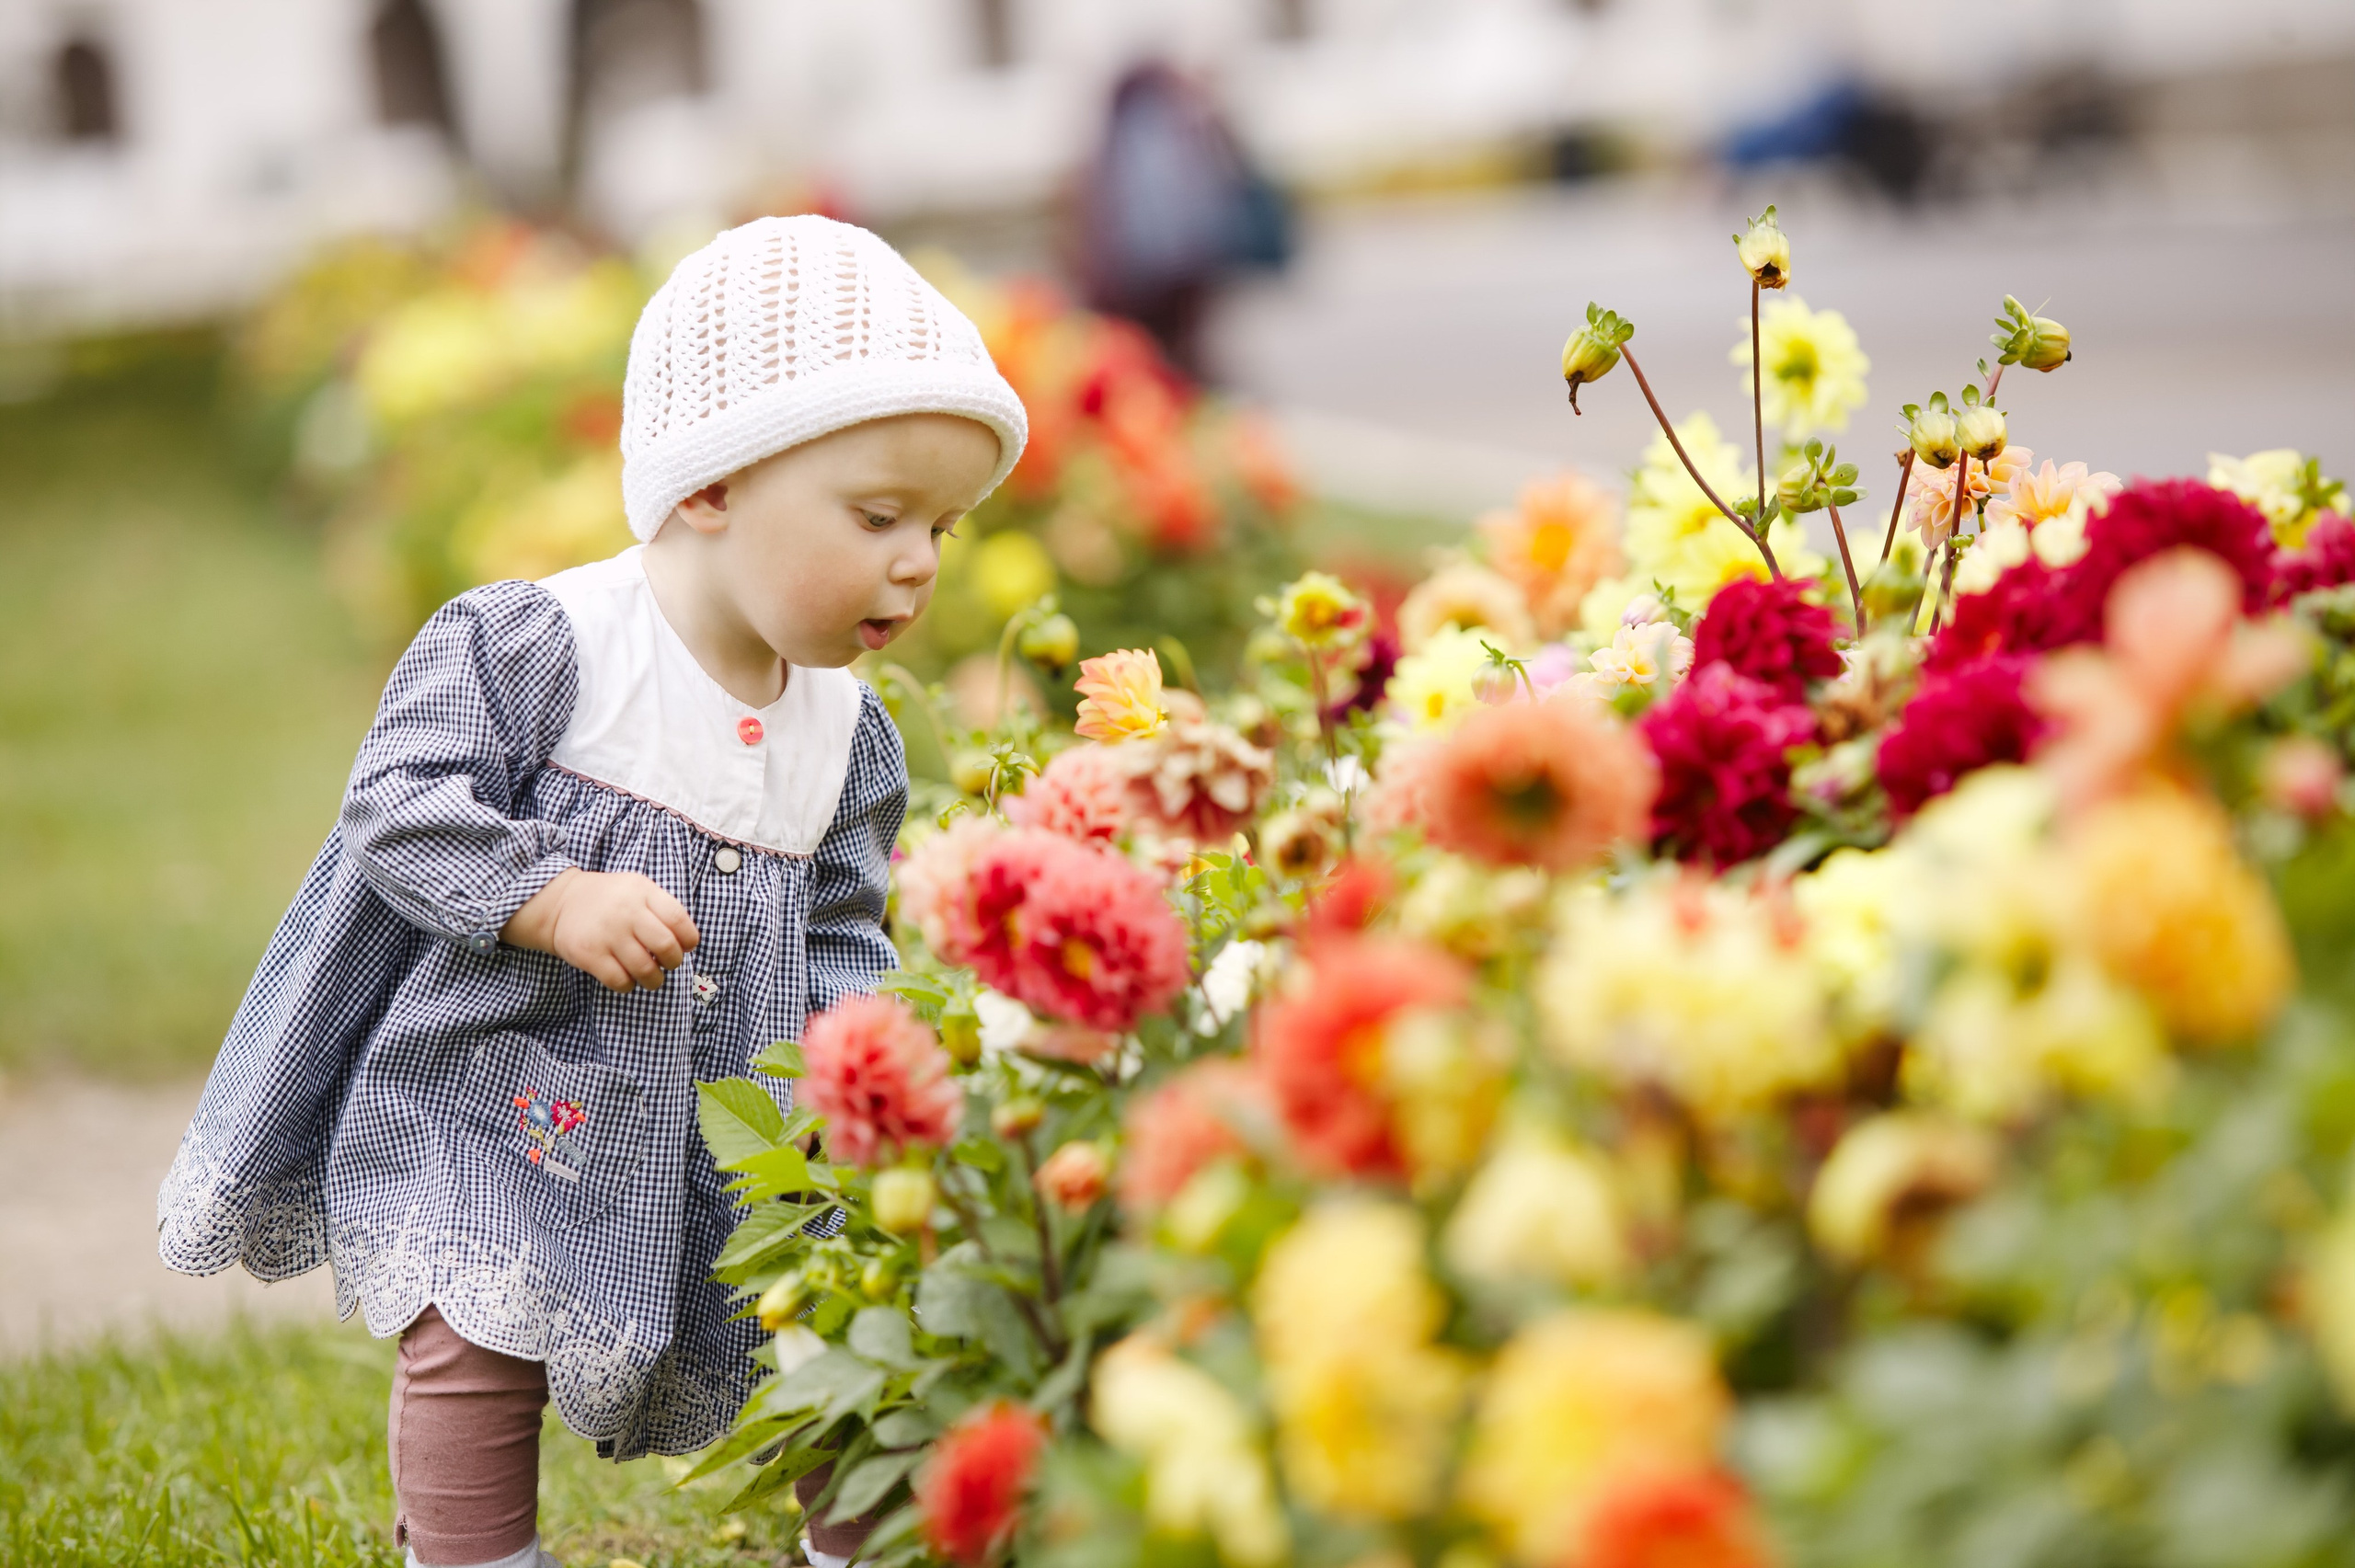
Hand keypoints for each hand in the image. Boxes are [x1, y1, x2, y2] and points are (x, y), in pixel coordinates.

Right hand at [501, 869, 699, 991]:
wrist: (560, 902)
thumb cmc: (610, 899)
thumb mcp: (637, 889)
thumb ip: (662, 908)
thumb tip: (687, 942)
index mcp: (642, 892)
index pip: (678, 919)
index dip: (689, 939)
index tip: (686, 947)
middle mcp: (626, 911)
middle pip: (666, 947)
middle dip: (673, 962)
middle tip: (668, 964)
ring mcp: (607, 934)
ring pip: (645, 969)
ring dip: (654, 980)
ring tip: (651, 977)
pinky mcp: (589, 954)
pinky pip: (620, 981)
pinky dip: (629, 985)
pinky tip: (628, 978)